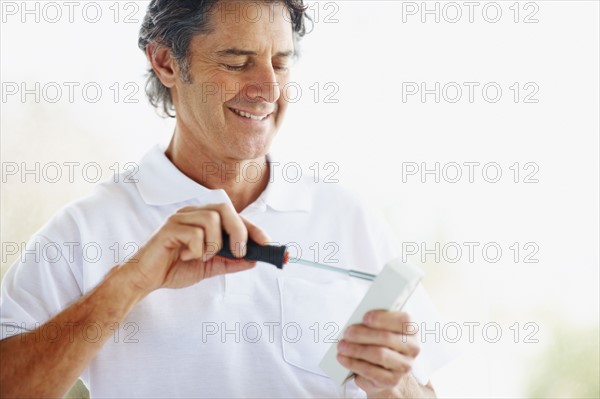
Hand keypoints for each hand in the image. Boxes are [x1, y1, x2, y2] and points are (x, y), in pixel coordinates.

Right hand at [121, 203, 269, 294]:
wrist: (147, 279)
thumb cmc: (175, 268)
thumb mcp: (210, 266)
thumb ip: (231, 262)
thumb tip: (255, 259)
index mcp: (202, 218)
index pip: (232, 215)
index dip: (252, 227)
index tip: (266, 242)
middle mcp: (192, 213)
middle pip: (224, 209)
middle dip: (238, 230)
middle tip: (240, 251)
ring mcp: (180, 218)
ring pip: (211, 220)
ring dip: (213, 244)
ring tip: (202, 257)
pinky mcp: (169, 228)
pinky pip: (194, 233)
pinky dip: (196, 249)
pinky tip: (186, 256)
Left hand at [336, 310, 420, 396]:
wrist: (381, 371)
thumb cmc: (378, 343)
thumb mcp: (377, 328)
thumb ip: (372, 322)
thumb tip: (356, 320)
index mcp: (411, 329)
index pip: (404, 320)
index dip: (383, 318)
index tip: (365, 317)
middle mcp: (411, 348)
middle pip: (387, 338)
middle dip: (363, 334)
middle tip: (347, 333)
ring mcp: (404, 366)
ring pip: (379, 355)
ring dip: (356, 349)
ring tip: (342, 346)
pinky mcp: (392, 380)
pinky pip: (370, 371)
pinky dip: (353, 363)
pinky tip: (343, 358)